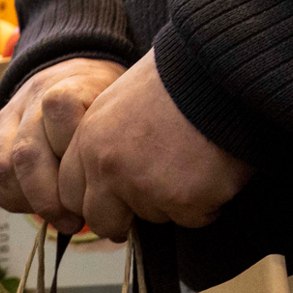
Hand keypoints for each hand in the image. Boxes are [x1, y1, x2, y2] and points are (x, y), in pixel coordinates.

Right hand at [0, 57, 124, 232]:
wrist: (72, 78)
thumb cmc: (104, 106)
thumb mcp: (122, 107)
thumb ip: (116, 138)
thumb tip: (120, 198)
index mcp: (68, 83)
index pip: (59, 108)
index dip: (73, 151)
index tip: (95, 183)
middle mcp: (31, 97)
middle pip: (26, 153)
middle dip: (50, 198)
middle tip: (73, 221)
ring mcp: (7, 118)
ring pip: (3, 169)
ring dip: (29, 202)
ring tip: (57, 217)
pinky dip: (12, 200)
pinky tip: (37, 206)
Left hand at [57, 49, 252, 239]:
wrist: (223, 70)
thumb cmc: (180, 78)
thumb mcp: (121, 101)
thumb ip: (105, 142)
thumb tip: (107, 181)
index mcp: (88, 140)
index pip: (70, 194)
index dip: (94, 202)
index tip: (113, 206)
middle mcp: (108, 167)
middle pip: (102, 221)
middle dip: (123, 221)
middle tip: (153, 201)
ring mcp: (143, 186)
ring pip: (152, 218)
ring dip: (173, 202)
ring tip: (195, 162)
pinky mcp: (182, 200)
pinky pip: (193, 218)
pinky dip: (207, 202)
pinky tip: (215, 169)